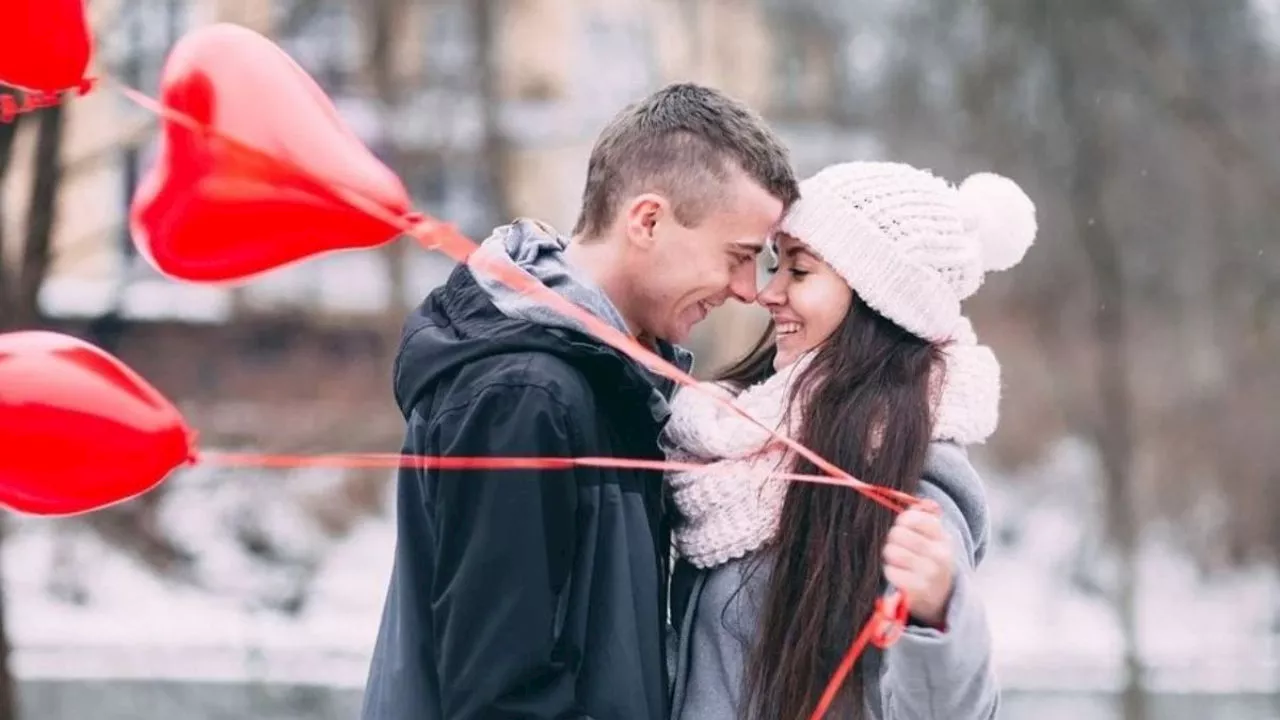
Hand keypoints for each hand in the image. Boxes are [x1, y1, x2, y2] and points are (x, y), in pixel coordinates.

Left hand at [882, 503, 954, 628]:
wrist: (942, 597)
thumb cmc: (932, 561)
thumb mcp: (936, 539)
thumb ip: (926, 517)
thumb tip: (915, 502)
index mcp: (944, 539)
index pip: (913, 517)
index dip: (903, 520)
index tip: (904, 527)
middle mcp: (939, 556)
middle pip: (897, 533)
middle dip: (894, 539)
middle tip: (899, 546)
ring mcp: (928, 574)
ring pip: (891, 551)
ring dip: (890, 555)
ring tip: (899, 560)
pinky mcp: (916, 591)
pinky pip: (890, 571)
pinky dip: (891, 572)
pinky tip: (900, 575)